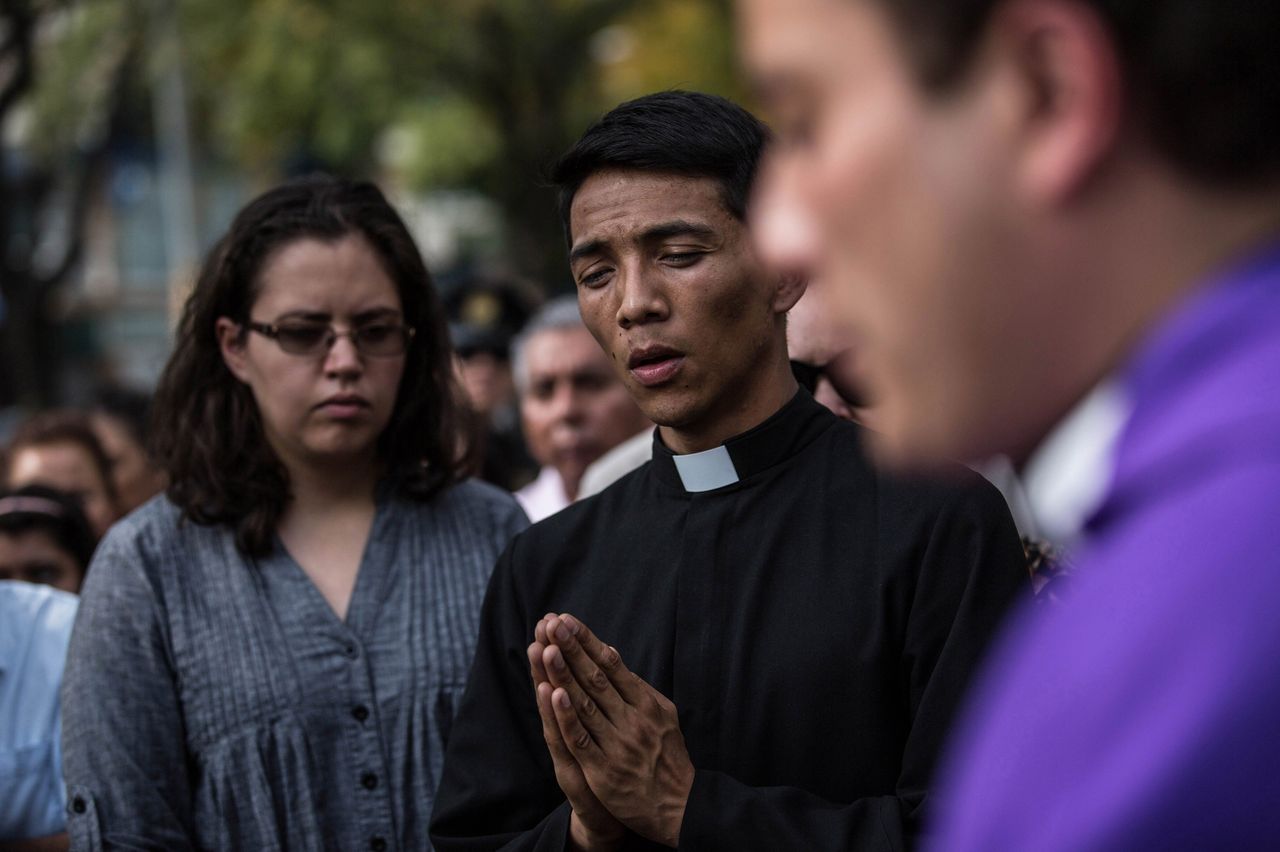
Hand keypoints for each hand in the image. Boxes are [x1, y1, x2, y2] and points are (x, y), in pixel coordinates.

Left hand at [541, 613, 694, 847]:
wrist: (680, 807)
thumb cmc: (667, 757)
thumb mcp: (663, 715)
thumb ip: (636, 687)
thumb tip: (612, 655)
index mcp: (646, 703)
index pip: (611, 665)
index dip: (586, 642)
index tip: (567, 620)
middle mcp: (632, 720)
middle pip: (595, 679)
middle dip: (571, 649)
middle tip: (552, 624)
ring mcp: (617, 745)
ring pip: (585, 704)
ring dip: (564, 675)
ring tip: (547, 648)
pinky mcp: (603, 771)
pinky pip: (582, 740)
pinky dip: (567, 717)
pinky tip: (554, 695)